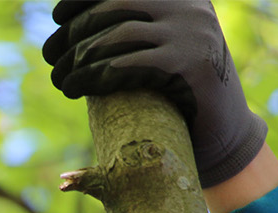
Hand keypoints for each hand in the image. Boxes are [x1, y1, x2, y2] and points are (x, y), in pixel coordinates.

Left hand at [42, 0, 267, 186]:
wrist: (226, 134)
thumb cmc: (183, 92)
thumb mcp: (164, 46)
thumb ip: (137, 27)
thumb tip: (76, 23)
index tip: (57, 17)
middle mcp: (189, 8)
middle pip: (115, 8)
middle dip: (74, 33)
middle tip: (51, 57)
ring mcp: (192, 35)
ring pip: (118, 36)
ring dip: (79, 59)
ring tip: (60, 80)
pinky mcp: (188, 67)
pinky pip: (129, 65)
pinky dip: (95, 76)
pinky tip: (77, 88)